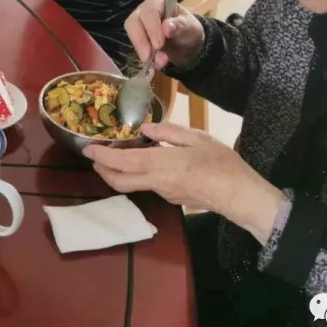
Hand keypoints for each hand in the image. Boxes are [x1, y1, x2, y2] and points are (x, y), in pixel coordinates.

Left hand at [84, 122, 286, 244]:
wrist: (239, 195)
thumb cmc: (221, 163)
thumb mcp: (196, 137)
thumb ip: (168, 131)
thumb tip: (145, 128)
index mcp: (159, 165)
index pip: (121, 162)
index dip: (101, 157)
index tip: (88, 149)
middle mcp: (156, 182)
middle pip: (119, 181)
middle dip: (102, 170)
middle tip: (95, 156)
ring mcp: (163, 193)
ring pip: (132, 185)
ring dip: (119, 172)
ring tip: (116, 154)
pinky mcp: (172, 198)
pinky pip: (148, 186)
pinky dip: (137, 174)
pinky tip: (143, 162)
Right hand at [124, 0, 204, 70]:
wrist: (187, 44)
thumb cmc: (188, 30)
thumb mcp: (190, 27)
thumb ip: (179, 25)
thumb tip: (166, 27)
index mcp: (157, 3)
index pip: (150, 12)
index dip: (152, 28)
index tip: (159, 45)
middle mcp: (144, 11)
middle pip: (134, 22)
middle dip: (142, 41)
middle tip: (151, 57)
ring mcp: (138, 24)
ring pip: (132, 34)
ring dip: (142, 50)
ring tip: (158, 63)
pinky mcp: (137, 38)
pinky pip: (134, 46)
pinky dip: (144, 56)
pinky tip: (154, 64)